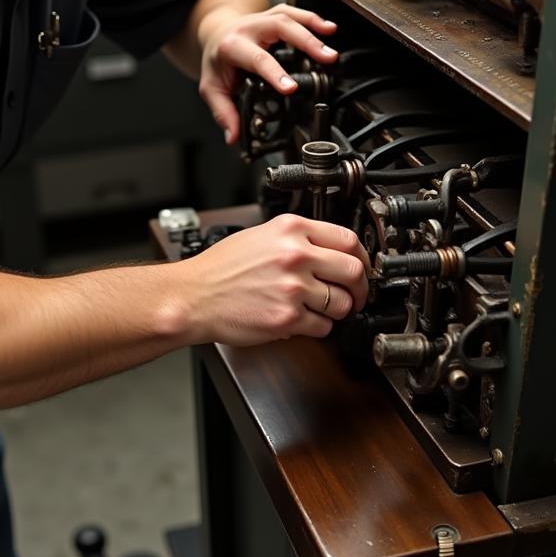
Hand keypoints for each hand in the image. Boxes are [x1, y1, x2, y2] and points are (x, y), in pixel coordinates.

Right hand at [172, 214, 369, 346]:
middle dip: (359, 289)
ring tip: (317, 308)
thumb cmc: (221, 269)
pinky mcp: (288, 317)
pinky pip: (323, 327)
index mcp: (291, 229)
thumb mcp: (260, 235)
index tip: (360, 267)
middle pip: (354, 272)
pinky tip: (299, 319)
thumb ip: (297, 239)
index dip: (361, 258)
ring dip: (336, 311)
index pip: (348, 240)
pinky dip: (316, 327)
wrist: (194, 296)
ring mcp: (293, 287)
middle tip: (354, 295)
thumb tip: (331, 251)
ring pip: (342, 304)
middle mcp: (295, 255)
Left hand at [198, 4, 337, 143]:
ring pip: (289, 16)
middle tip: (327, 59)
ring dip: (313, 28)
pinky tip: (329, 28)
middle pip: (279, 27)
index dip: (275, 73)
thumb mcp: (212, 88)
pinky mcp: (274, 16)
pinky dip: (312, 19)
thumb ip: (223, 112)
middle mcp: (249, 29)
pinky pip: (294, 12)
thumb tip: (233, 136)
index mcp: (232, 47)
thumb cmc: (217, 62)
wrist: (215, 34)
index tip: (291, 88)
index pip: (257, 59)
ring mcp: (262, 19)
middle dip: (305, 42)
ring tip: (331, 47)